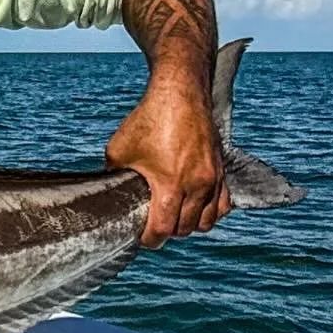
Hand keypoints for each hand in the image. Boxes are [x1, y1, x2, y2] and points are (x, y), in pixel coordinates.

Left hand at [105, 70, 229, 248]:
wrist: (180, 93)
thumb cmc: (148, 119)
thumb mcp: (118, 151)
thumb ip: (114, 177)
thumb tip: (108, 194)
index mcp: (170, 184)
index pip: (163, 229)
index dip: (150, 240)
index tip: (142, 238)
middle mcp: (196, 185)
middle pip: (185, 229)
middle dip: (168, 231)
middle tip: (153, 225)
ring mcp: (212, 178)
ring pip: (207, 221)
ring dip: (189, 224)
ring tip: (173, 217)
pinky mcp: (221, 170)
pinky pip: (223, 205)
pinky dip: (209, 212)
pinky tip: (194, 207)